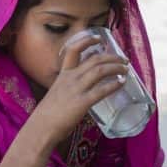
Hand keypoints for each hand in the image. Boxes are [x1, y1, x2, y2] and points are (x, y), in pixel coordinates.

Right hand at [28, 33, 127, 148]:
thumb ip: (70, 88)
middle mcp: (70, 78)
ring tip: (126, 70)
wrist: (41, 128)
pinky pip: (102, 90)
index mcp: (63, 75)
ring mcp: (76, 89)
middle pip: (94, 60)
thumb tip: (85, 88)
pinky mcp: (82, 102)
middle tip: (123, 60)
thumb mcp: (57, 93)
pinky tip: (121, 84)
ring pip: (100, 71)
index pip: (73, 50)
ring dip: (116, 68)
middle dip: (112, 57)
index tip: (98, 38)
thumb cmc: (48, 114)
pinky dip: (114, 85)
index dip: (87, 41)